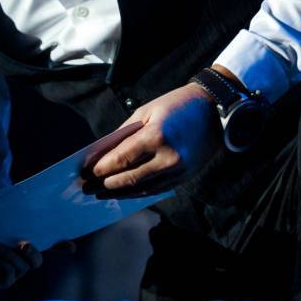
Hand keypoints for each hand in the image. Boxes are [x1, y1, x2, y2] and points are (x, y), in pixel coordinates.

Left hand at [83, 83, 219, 198]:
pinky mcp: (184, 178)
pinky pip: (156, 190)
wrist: (214, 111)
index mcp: (156, 136)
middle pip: (129, 178)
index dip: (101, 168)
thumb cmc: (176, 106)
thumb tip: (101, 154)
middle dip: (105, 184)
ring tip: (100, 194)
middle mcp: (167, 157)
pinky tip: (124, 193)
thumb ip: (123, 134)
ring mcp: (178, 170)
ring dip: (119, 193)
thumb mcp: (146, 112)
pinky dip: (137, 193)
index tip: (85, 172)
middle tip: (86, 188)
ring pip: (142, 188)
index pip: (121, 159)